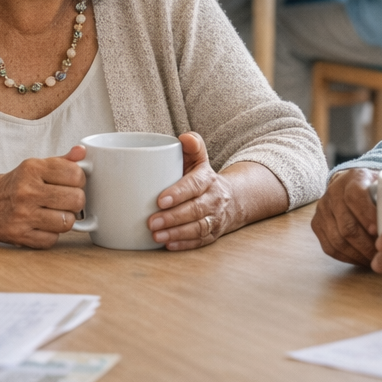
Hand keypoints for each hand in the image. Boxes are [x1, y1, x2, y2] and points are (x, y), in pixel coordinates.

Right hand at [0, 148, 86, 248]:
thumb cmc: (14, 185)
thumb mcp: (34, 167)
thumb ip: (61, 161)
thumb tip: (81, 152)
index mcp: (32, 169)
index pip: (75, 174)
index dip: (79, 180)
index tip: (72, 183)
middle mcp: (27, 191)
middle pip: (76, 200)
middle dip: (76, 201)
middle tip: (66, 200)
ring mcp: (22, 215)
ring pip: (67, 222)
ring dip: (65, 220)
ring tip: (55, 214)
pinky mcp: (20, 235)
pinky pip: (52, 239)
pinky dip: (51, 235)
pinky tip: (43, 225)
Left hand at [147, 132, 234, 249]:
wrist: (230, 199)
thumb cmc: (202, 178)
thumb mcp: (199, 159)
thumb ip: (192, 146)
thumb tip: (184, 137)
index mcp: (207, 179)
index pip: (195, 185)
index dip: (179, 193)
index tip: (160, 200)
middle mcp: (214, 199)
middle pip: (195, 209)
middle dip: (172, 217)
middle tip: (151, 222)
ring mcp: (215, 218)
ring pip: (198, 227)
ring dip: (177, 233)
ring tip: (156, 235)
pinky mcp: (213, 234)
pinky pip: (200, 241)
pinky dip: (184, 244)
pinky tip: (168, 245)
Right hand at [311, 167, 377, 265]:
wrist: (349, 184)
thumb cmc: (374, 189)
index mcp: (352, 179)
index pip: (354, 197)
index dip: (366, 216)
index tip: (380, 231)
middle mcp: (333, 192)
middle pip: (346, 225)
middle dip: (367, 244)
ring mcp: (322, 209)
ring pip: (337, 239)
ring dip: (358, 254)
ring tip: (375, 261)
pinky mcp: (316, 224)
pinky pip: (330, 247)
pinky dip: (347, 257)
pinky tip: (362, 260)